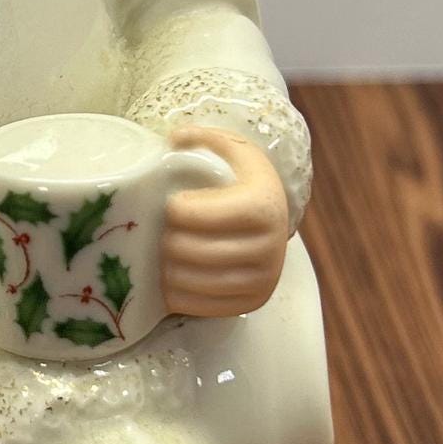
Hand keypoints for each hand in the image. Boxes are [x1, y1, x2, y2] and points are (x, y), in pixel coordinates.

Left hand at [161, 126, 292, 317]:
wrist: (278, 222)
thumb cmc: (247, 183)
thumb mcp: (236, 151)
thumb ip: (206, 137)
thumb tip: (174, 137)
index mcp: (261, 204)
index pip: (191, 213)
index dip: (172, 210)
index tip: (171, 205)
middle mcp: (269, 245)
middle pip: (187, 250)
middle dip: (166, 240)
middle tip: (164, 233)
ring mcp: (264, 278)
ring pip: (191, 281)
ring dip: (168, 268)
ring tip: (166, 254)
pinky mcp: (254, 302)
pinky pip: (200, 306)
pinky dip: (177, 294)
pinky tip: (174, 278)